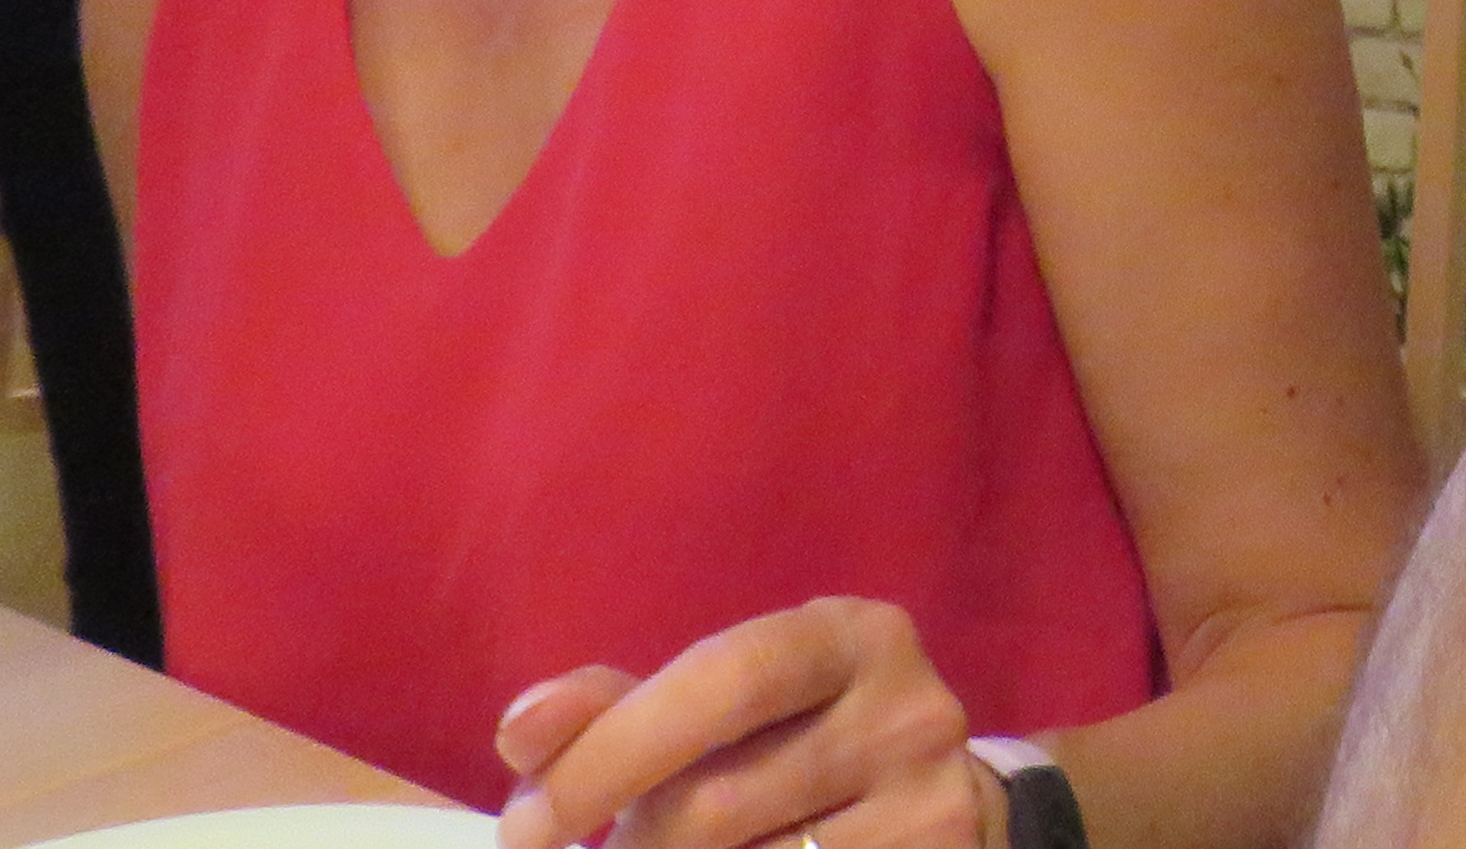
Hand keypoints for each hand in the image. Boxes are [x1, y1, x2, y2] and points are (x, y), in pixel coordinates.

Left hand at [491, 599, 992, 848]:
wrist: (945, 810)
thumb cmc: (802, 742)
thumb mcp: (733, 700)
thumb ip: (624, 706)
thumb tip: (520, 731)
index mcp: (854, 637)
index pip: (723, 682)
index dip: (611, 752)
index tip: (525, 825)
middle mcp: (907, 715)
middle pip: (716, 806)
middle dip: (624, 845)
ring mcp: (929, 809)